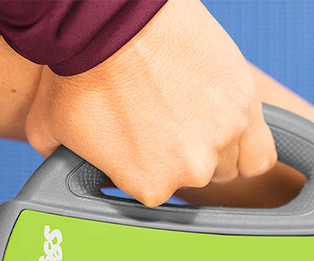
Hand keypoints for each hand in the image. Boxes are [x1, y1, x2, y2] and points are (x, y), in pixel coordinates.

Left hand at [25, 0, 276, 205]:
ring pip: (230, 163)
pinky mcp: (245, 108)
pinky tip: (232, 130)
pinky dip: (249, 146)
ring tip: (194, 113)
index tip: (145, 143)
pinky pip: (261, 152)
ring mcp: (222, 139)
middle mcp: (191, 171)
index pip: (160, 191)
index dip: (151, 165)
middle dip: (183, 152)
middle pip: (198, 177)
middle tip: (165, 119)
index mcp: (150, 186)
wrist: (107, 16)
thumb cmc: (78, 66)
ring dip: (216, 145)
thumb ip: (69, 163)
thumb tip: (64, 175)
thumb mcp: (52, 130)